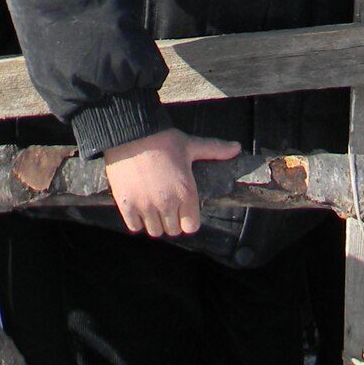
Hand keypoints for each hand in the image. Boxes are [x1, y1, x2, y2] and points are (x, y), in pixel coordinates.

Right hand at [101, 129, 240, 236]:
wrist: (130, 133)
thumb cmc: (162, 139)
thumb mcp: (190, 145)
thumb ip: (214, 149)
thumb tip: (237, 148)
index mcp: (186, 192)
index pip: (191, 226)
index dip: (188, 220)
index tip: (183, 211)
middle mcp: (167, 203)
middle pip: (173, 230)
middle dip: (171, 221)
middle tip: (167, 207)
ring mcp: (146, 206)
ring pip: (154, 230)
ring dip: (155, 222)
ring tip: (153, 208)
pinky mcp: (127, 205)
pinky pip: (135, 227)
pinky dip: (137, 221)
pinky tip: (138, 207)